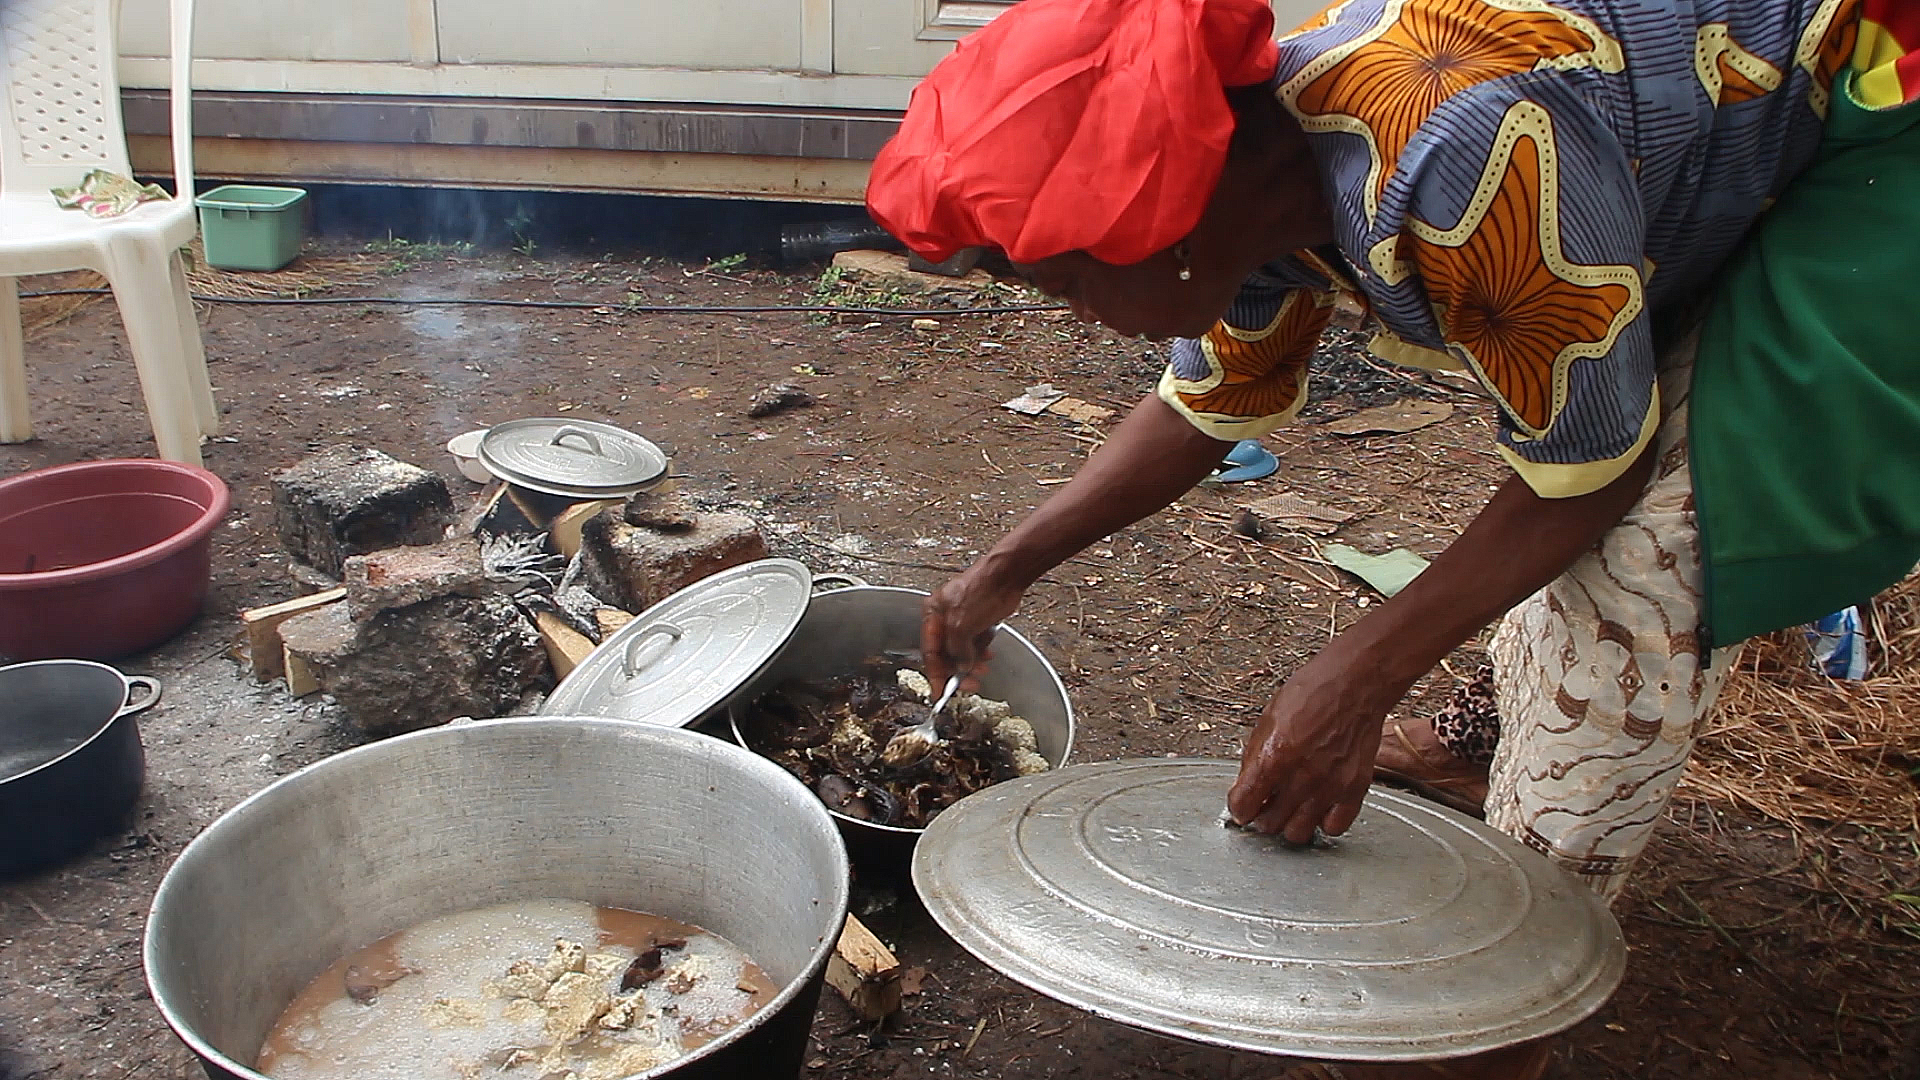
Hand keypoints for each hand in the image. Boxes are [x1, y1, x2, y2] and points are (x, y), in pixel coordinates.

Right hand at [921, 563, 1025, 690]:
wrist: (1006, 575)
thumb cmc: (981, 591)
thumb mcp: (962, 626)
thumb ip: (958, 650)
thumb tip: (959, 667)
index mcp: (932, 614)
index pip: (929, 652)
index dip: (934, 674)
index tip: (939, 692)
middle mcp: (944, 617)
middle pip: (945, 652)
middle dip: (956, 670)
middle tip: (968, 684)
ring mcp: (961, 618)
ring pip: (961, 649)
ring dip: (970, 663)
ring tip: (981, 671)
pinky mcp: (977, 619)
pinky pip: (974, 642)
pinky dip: (979, 653)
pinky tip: (987, 657)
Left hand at [1226, 638, 1402, 843]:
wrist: (1355, 683)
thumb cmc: (1313, 693)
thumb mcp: (1267, 720)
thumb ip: (1255, 758)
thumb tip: (1245, 787)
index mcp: (1275, 755)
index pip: (1243, 805)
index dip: (1238, 807)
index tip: (1241, 805)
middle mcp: (1302, 776)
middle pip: (1269, 824)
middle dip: (1261, 816)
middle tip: (1264, 804)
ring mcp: (1330, 785)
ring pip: (1298, 833)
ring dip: (1289, 823)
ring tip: (1289, 807)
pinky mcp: (1354, 789)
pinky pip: (1333, 827)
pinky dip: (1322, 822)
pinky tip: (1316, 806)